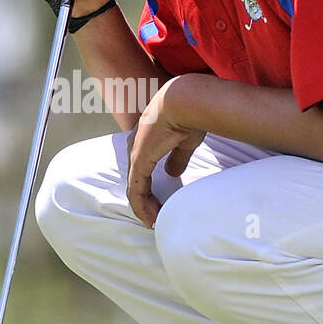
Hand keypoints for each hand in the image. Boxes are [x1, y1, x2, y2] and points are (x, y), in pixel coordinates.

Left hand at [126, 77, 205, 228]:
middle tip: (155, 218)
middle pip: (136, 182)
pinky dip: (141, 207)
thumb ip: (177, 159)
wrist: (185, 101)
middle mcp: (135, 148)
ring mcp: (135, 154)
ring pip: (134, 189)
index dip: (149, 190)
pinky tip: (149, 218)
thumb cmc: (188, 116)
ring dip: (144, 208)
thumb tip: (173, 173)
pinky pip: (135, 191)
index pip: (142, 172)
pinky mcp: (139, 161)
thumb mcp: (184, 142)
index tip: (160, 205)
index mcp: (145, 141)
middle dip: (145, 202)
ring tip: (153, 222)